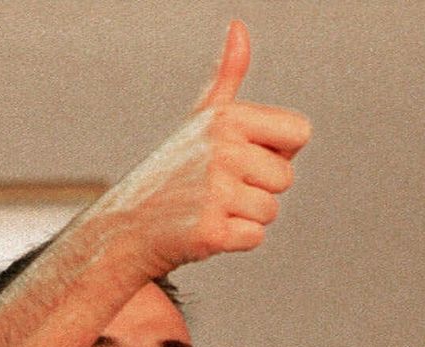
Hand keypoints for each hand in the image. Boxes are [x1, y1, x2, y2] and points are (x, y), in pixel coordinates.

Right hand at [98, 20, 311, 274]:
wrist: (126, 227)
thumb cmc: (172, 173)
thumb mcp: (200, 121)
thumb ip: (227, 77)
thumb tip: (238, 26)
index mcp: (227, 118)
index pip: (299, 133)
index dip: (275, 151)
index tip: (239, 157)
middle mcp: (221, 150)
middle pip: (285, 178)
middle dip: (258, 190)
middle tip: (215, 190)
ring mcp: (214, 192)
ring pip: (270, 211)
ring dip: (244, 217)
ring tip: (207, 210)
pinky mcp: (210, 232)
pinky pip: (253, 238)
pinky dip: (232, 241)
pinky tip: (203, 232)